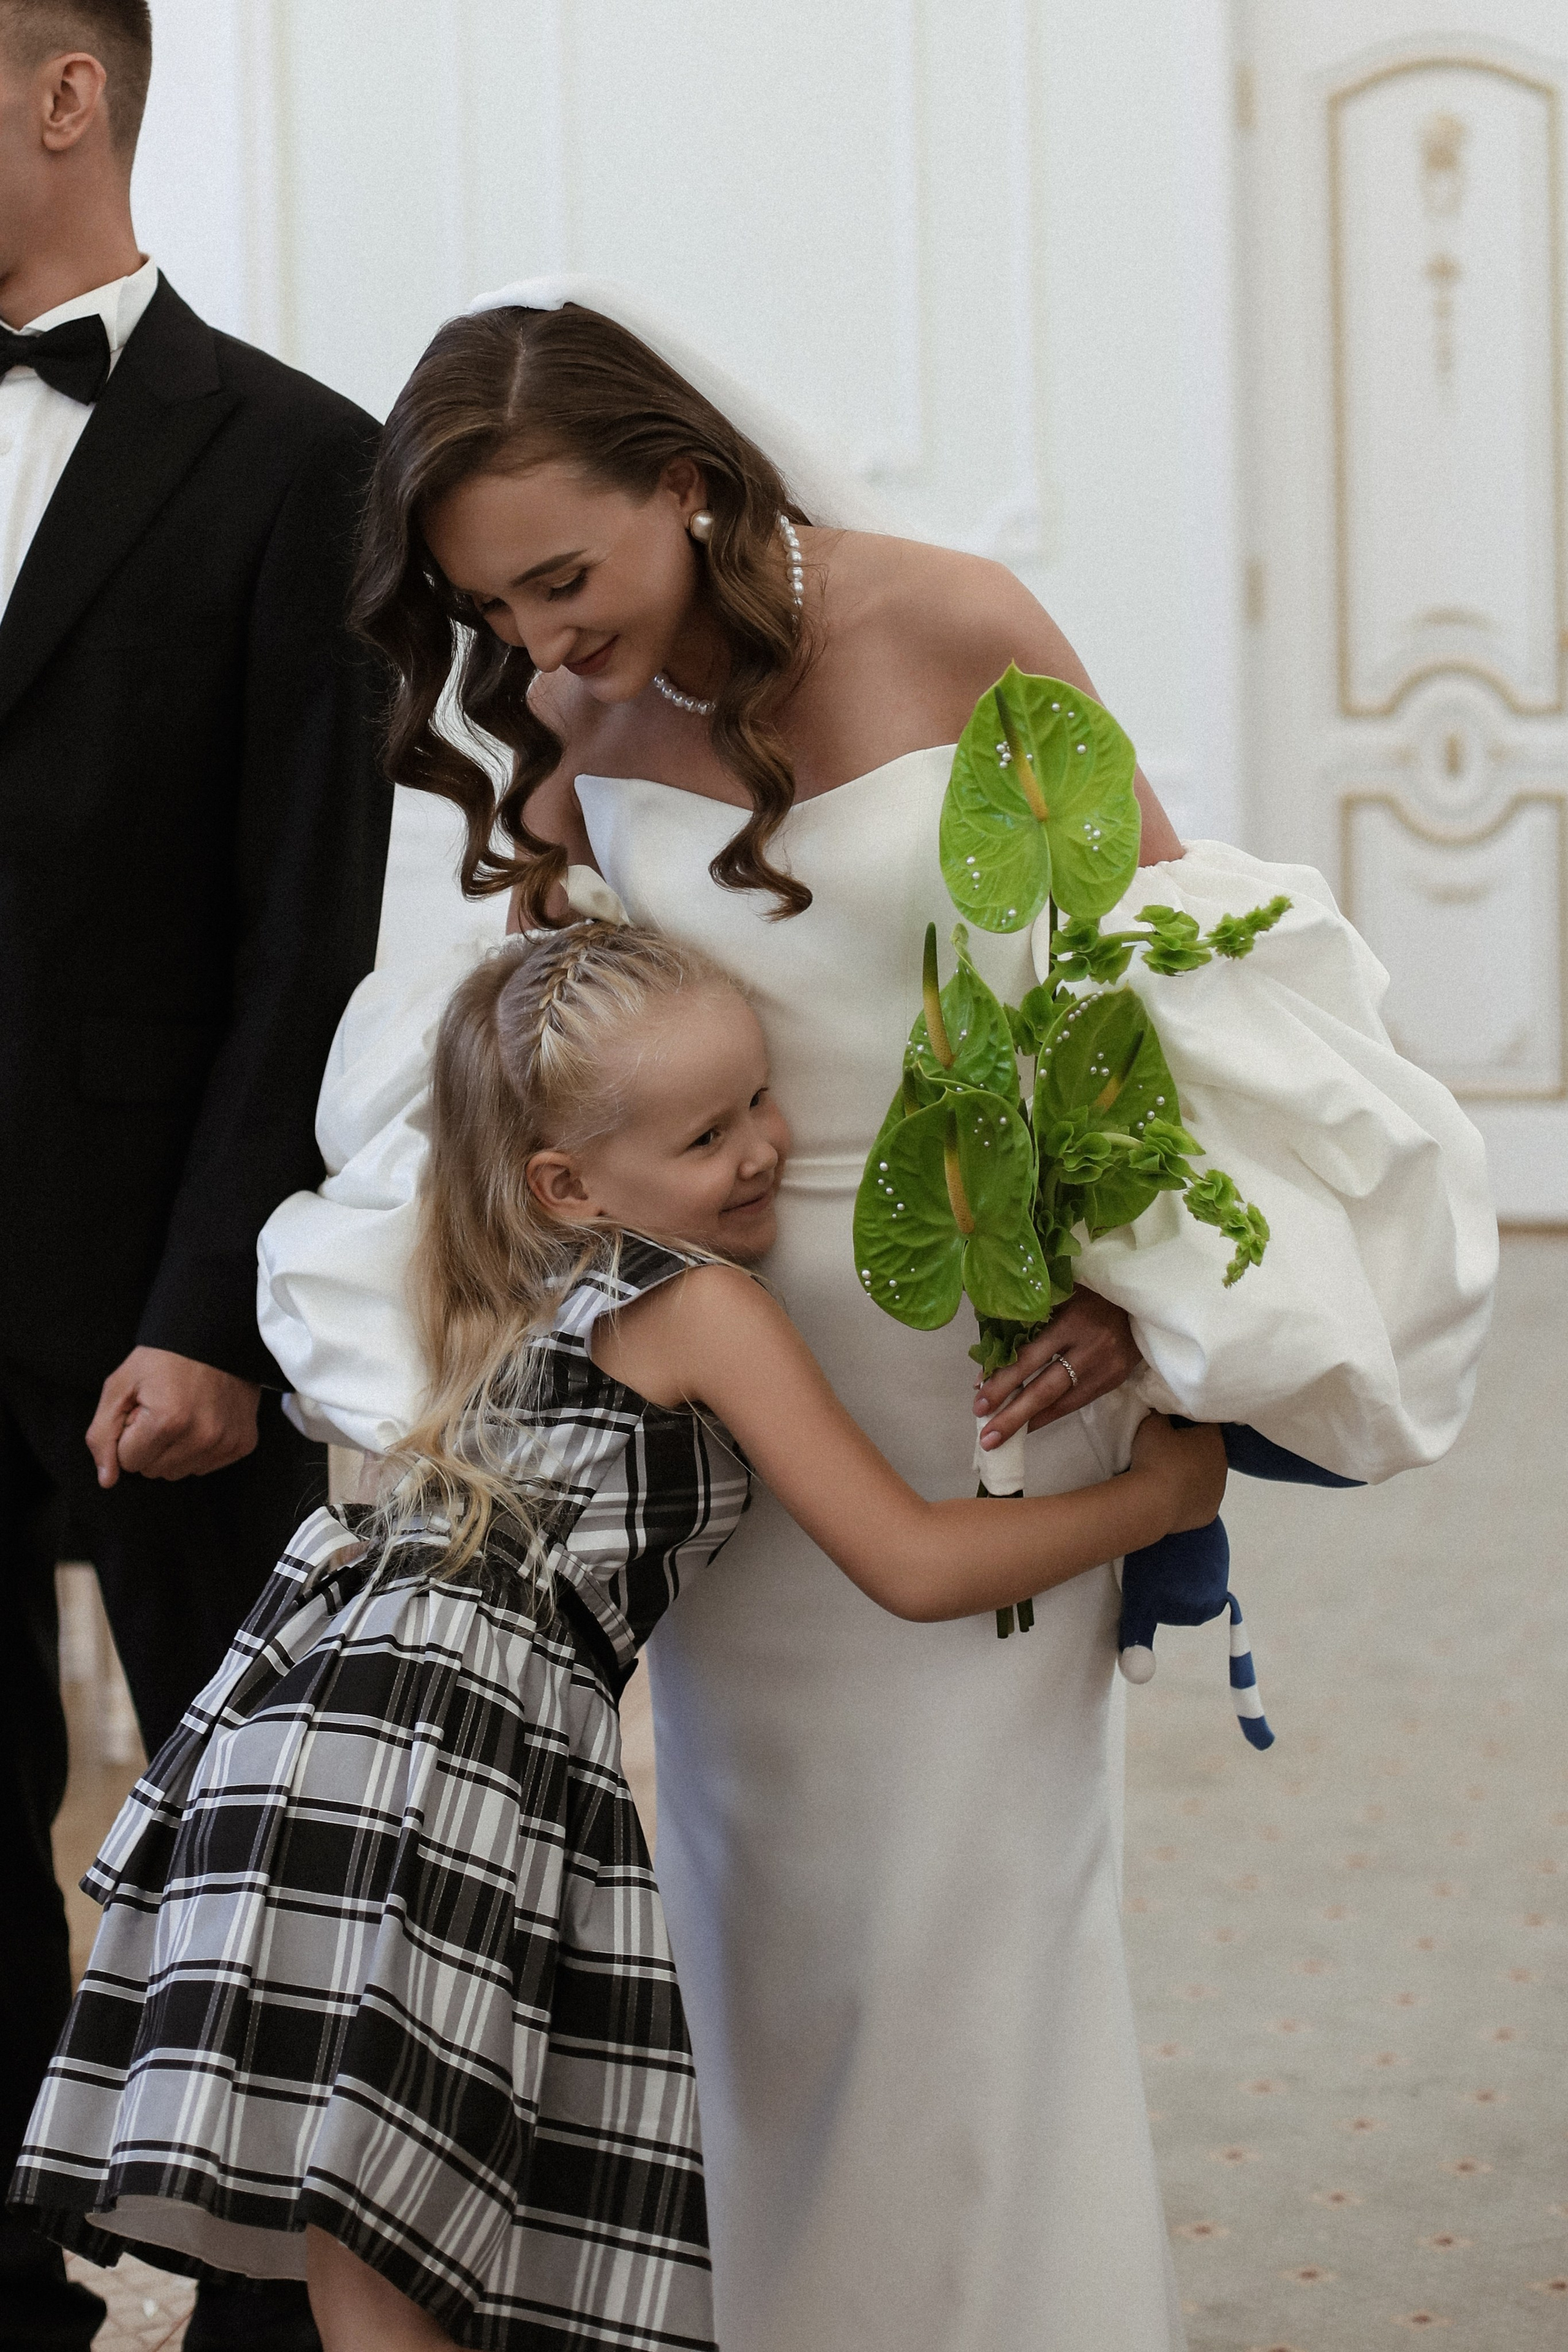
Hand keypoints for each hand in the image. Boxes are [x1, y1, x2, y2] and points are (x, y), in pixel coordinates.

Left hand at [86, 1347, 260, 1486]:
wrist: (216, 1337)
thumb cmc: (164, 1358)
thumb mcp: (119, 1386)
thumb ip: (102, 1435)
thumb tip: (106, 1480)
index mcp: (167, 1422)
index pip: (128, 1462)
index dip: (129, 1434)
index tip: (143, 1409)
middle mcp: (202, 1437)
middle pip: (153, 1471)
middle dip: (149, 1444)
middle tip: (161, 1409)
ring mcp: (226, 1442)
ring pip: (179, 1472)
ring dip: (173, 1450)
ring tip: (182, 1413)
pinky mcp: (243, 1443)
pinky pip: (205, 1466)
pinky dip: (198, 1448)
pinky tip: (202, 1419)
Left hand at [975, 1286, 1141, 1449]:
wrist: (1141, 1301)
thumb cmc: (1091, 1293)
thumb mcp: (1061, 1296)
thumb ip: (1029, 1320)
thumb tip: (991, 1357)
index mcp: (1070, 1322)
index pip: (1030, 1357)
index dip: (1003, 1380)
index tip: (978, 1398)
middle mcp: (1088, 1349)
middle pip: (1044, 1388)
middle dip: (1013, 1415)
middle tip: (986, 1436)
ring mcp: (1103, 1368)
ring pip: (1061, 1403)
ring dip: (1029, 1422)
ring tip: (1001, 1439)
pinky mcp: (1112, 1380)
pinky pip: (1076, 1403)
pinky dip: (1050, 1415)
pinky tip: (1030, 1425)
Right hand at [1130, 1413, 1226, 1531]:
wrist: (1152, 1503)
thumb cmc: (1155, 1458)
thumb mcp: (1152, 1424)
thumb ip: (1161, 1413)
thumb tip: (1163, 1408)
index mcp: (1213, 1440)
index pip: (1207, 1424)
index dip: (1190, 1423)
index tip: (1174, 1426)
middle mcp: (1222, 1465)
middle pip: (1208, 1452)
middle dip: (1193, 1451)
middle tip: (1168, 1452)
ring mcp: (1218, 1492)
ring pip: (1206, 1478)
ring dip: (1193, 1476)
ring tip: (1168, 1478)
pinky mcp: (1209, 1513)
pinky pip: (1200, 1500)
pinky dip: (1189, 1498)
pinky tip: (1172, 1497)